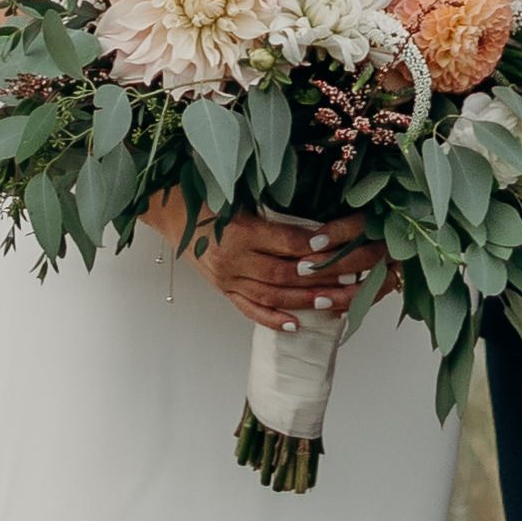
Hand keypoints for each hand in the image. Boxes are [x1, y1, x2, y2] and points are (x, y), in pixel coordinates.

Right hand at [182, 206, 383, 331]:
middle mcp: (233, 260)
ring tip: (335, 302)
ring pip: (273, 295)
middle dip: (322, 278)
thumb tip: (316, 226)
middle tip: (352, 278)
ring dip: (306, 301)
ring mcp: (227, 279)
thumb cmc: (208, 196)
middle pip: (286, 274)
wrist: (169, 211)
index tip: (343, 245)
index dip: (317, 245)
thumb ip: (273, 213)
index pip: (287, 242)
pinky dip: (274, 319)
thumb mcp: (239, 195)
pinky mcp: (223, 290)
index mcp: (239, 231)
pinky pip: (250, 309)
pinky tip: (296, 325)